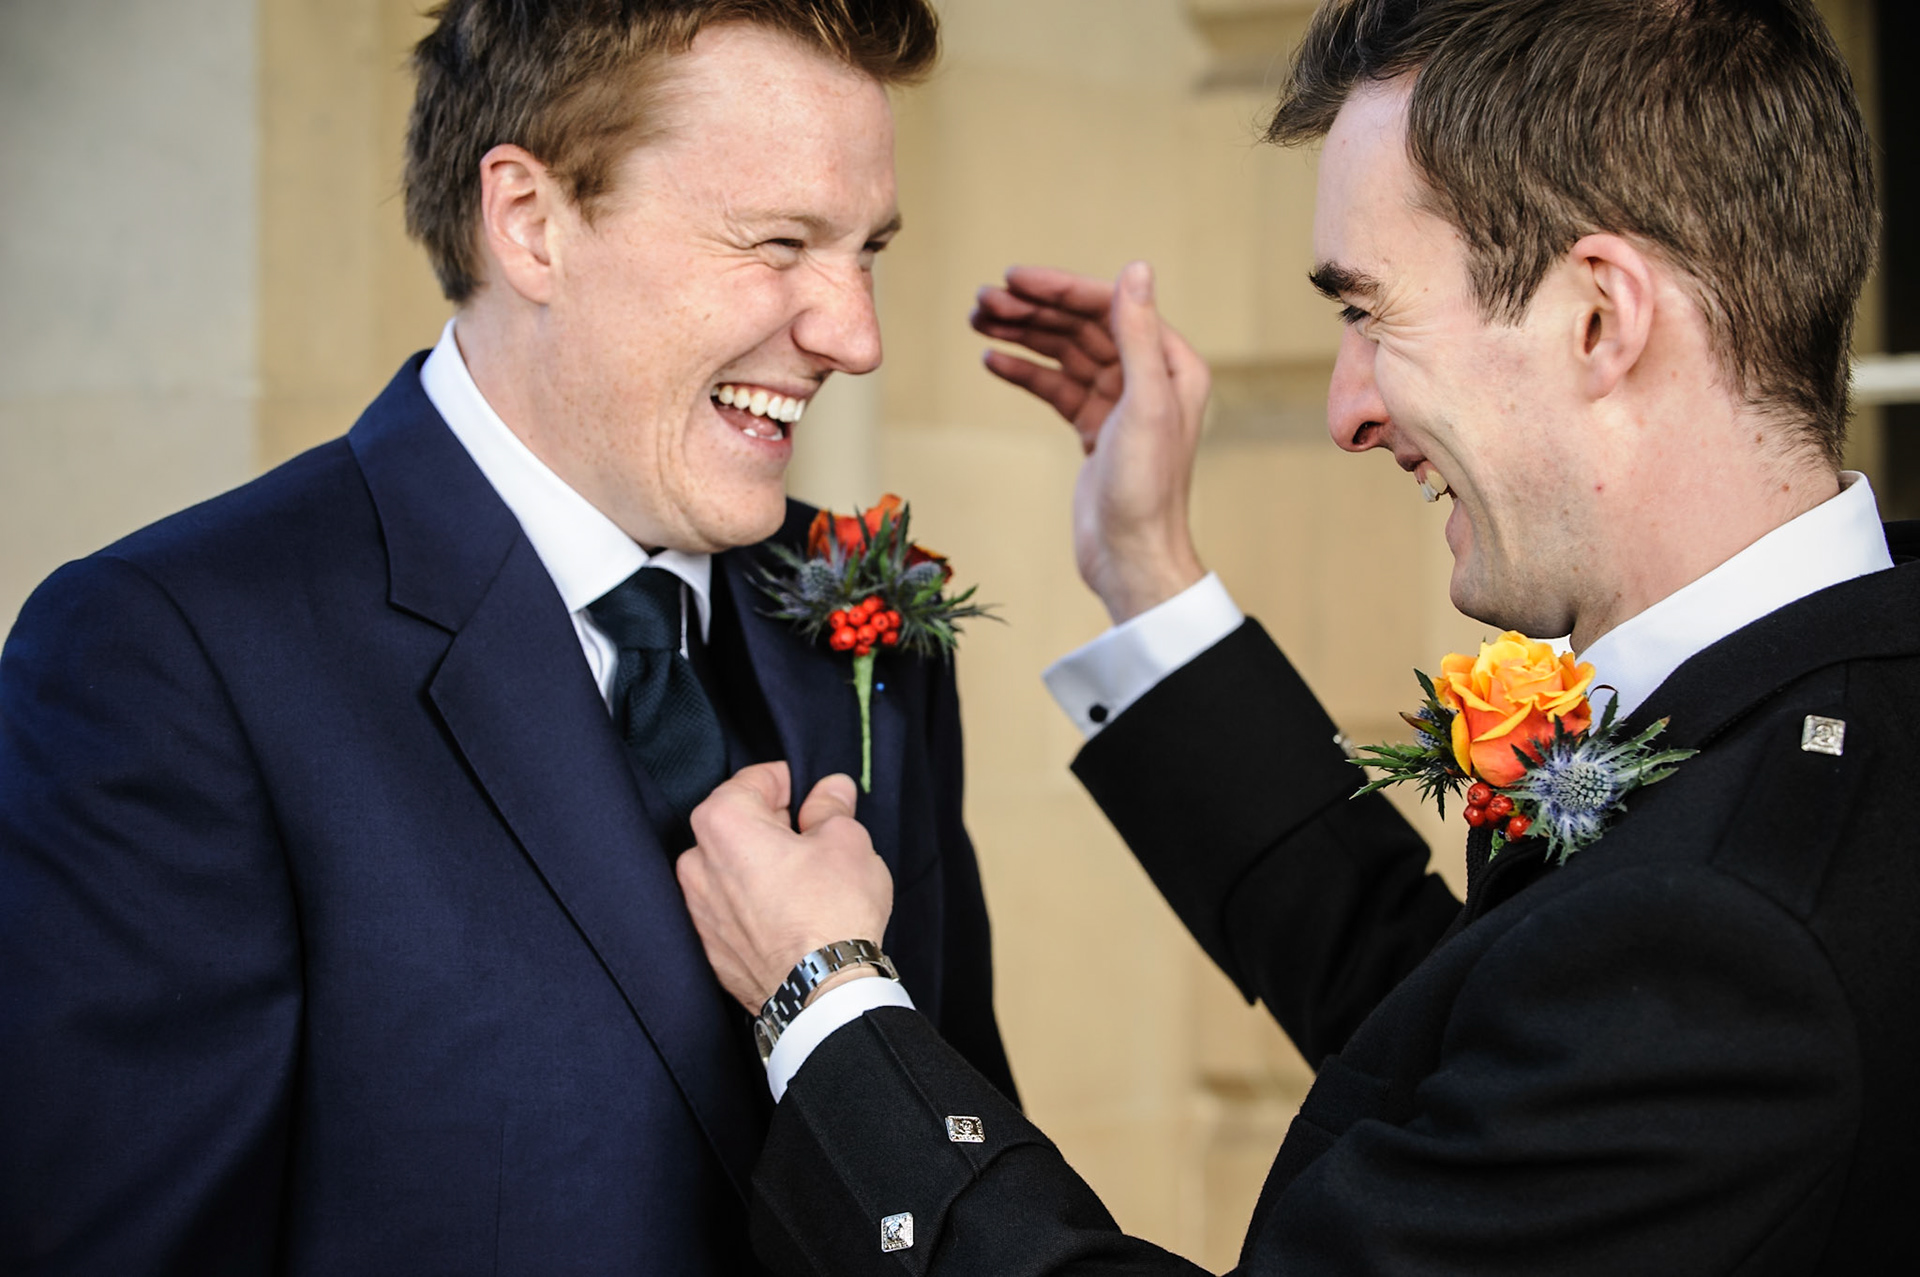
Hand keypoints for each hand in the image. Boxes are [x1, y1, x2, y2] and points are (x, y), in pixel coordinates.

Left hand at [676, 762, 894, 1012]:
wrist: (820, 994)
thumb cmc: (831, 912)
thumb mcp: (846, 841)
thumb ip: (831, 807)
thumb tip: (830, 790)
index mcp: (723, 821)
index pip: (756, 778)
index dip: (793, 782)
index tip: (816, 797)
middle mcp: (697, 861)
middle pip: (738, 822)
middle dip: (775, 825)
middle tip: (817, 840)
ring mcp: (697, 908)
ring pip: (732, 867)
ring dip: (762, 865)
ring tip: (805, 883)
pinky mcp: (708, 945)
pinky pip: (730, 907)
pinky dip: (754, 903)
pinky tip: (789, 915)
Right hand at [971, 261, 1210, 622]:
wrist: (1130, 556)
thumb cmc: (1145, 489)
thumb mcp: (1142, 404)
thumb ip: (1138, 334)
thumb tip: (1137, 267)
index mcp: (1171, 364)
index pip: (1110, 308)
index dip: (1060, 290)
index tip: (1013, 279)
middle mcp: (1148, 376)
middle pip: (1084, 326)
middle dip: (1034, 310)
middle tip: (982, 300)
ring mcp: (1119, 403)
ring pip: (1065, 353)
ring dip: (1023, 335)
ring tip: (978, 322)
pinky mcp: (1094, 429)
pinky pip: (1056, 387)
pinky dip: (1026, 372)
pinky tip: (992, 361)